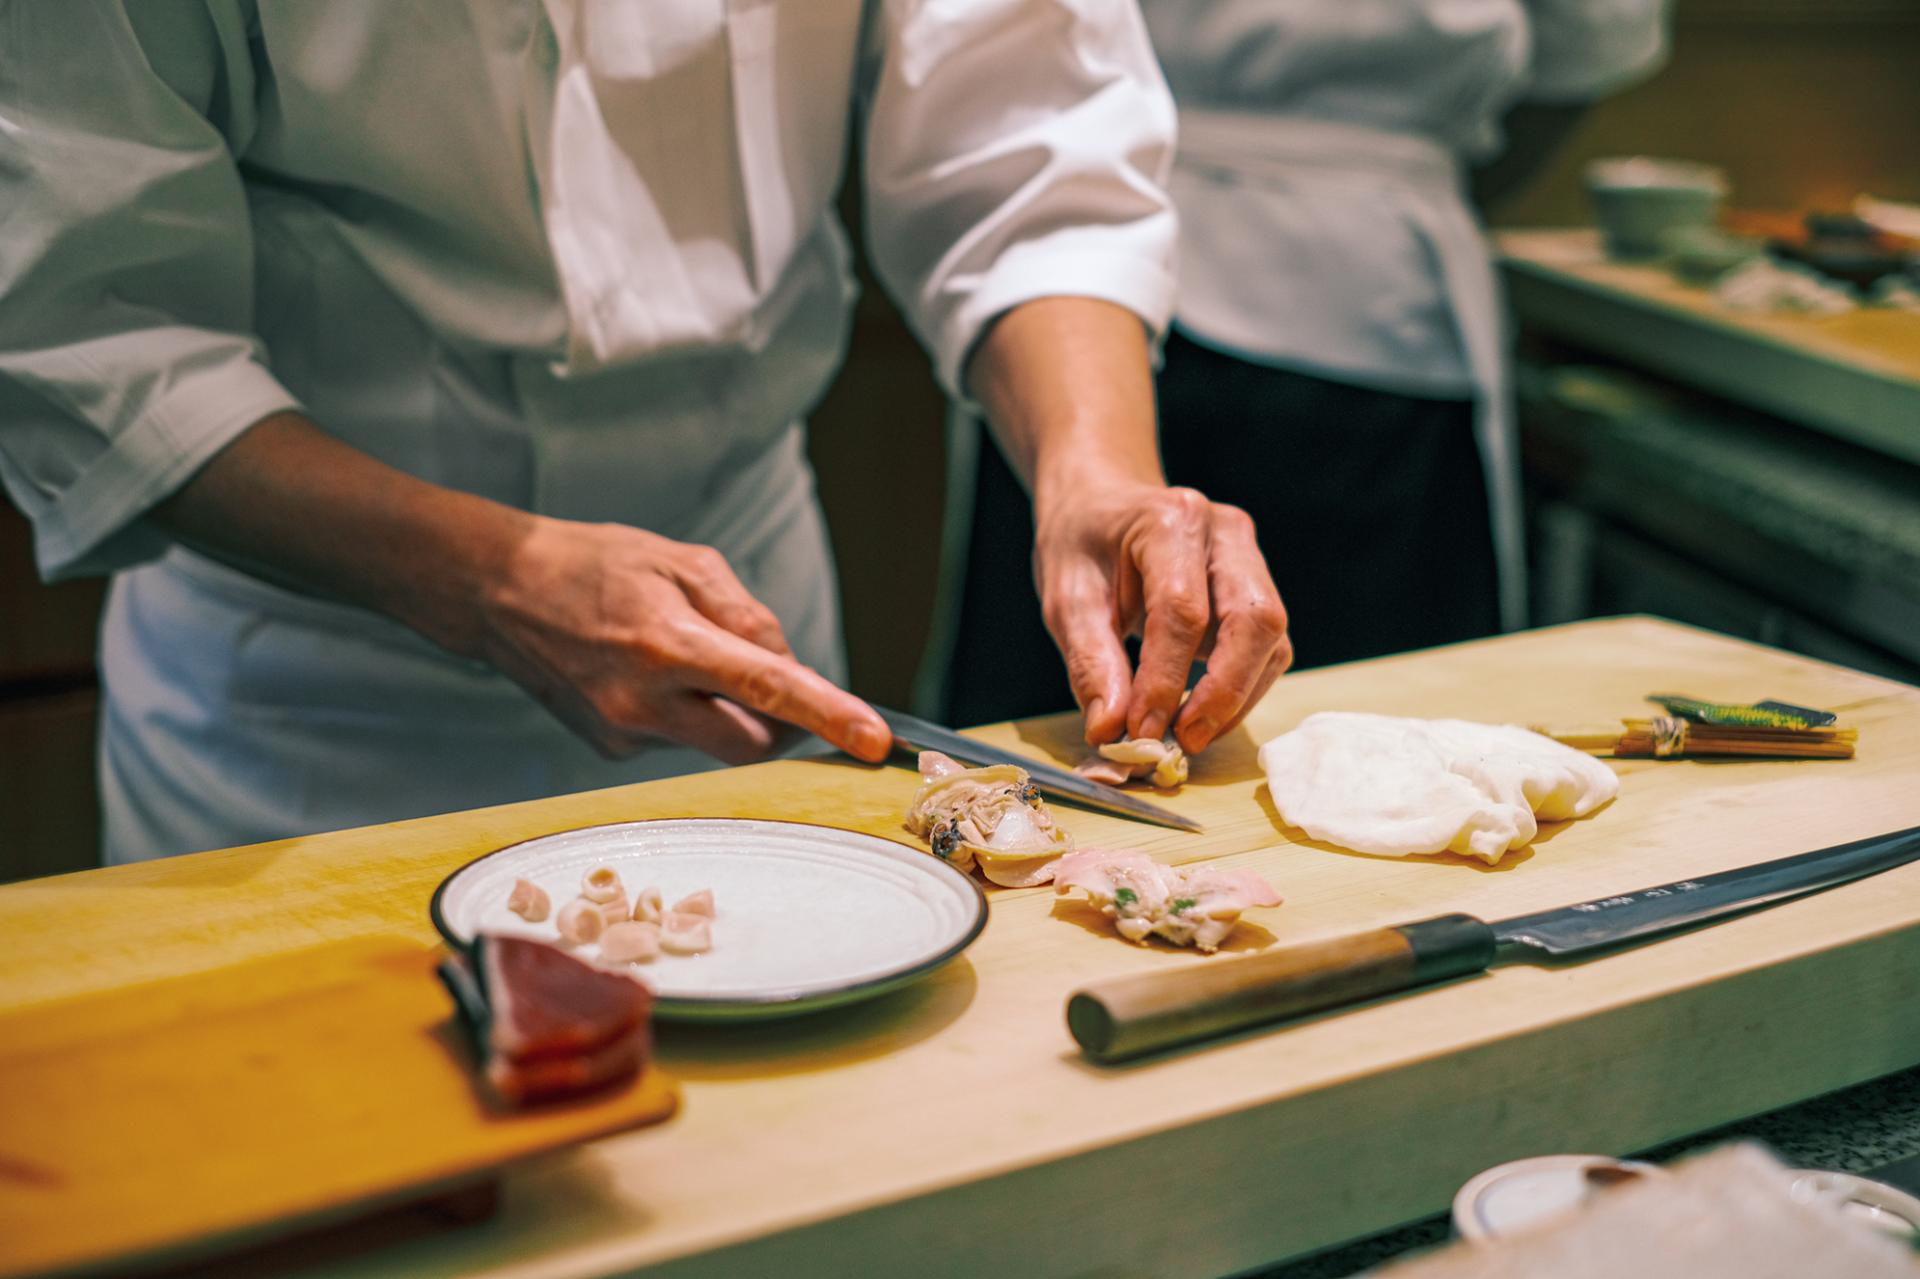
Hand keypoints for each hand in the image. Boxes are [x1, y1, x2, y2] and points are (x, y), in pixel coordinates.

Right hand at [475, 517, 891, 764]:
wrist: (498, 592)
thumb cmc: (595, 564)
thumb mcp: (682, 561)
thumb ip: (746, 614)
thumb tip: (789, 666)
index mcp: (669, 643)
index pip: (769, 689)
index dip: (829, 717)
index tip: (875, 742)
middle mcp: (645, 701)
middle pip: (752, 743)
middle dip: (781, 725)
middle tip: (775, 685)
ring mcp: (623, 732)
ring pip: (713, 743)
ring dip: (725, 709)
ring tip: (679, 653)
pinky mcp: (609, 748)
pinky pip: (676, 739)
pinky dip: (684, 711)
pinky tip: (644, 672)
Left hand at [1034, 481, 1290, 754]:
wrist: (1102, 503)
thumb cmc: (1081, 544)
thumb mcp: (1066, 599)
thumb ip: (1091, 664)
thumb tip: (1111, 730)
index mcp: (1170, 521)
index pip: (1183, 611)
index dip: (1165, 680)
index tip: (1140, 732)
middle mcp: (1224, 532)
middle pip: (1255, 619)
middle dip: (1225, 692)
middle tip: (1183, 741)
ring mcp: (1249, 556)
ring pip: (1270, 638)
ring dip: (1236, 697)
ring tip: (1186, 734)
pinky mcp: (1256, 586)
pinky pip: (1266, 646)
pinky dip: (1239, 688)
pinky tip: (1200, 711)